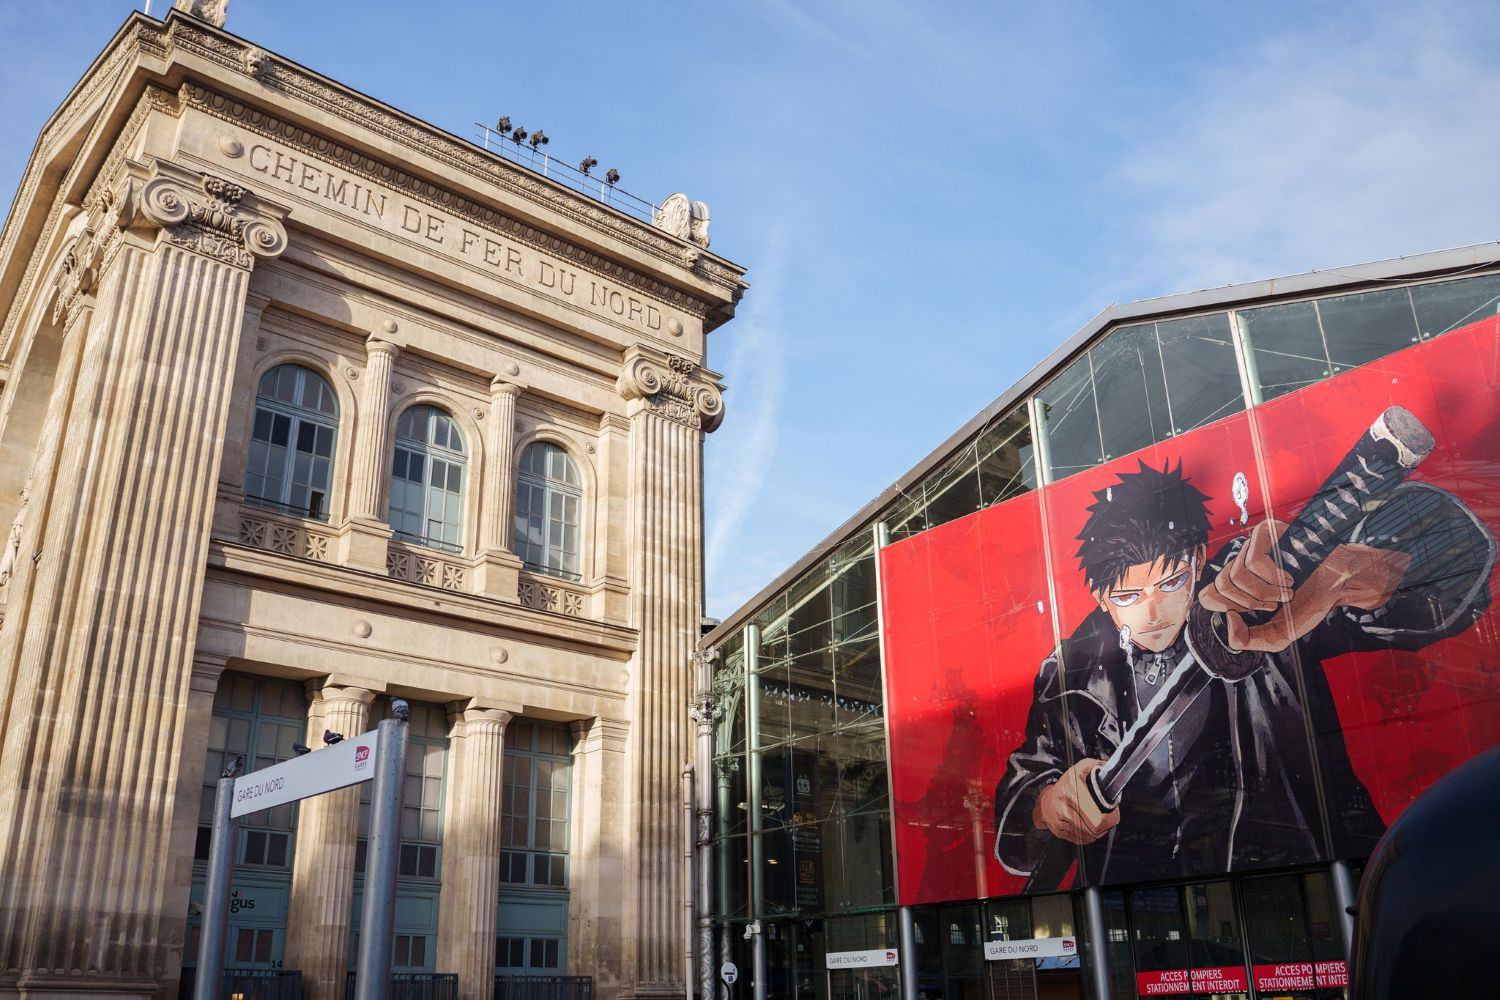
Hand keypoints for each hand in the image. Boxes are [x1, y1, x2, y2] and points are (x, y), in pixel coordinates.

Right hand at [1033, 758, 1118, 844]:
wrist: (1045, 800)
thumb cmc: (1065, 786)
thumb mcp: (1079, 770)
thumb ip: (1095, 766)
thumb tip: (1109, 767)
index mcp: (1071, 790)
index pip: (1097, 815)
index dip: (1110, 818)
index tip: (1113, 814)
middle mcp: (1063, 806)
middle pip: (1094, 828)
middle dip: (1106, 827)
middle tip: (1109, 820)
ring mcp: (1059, 820)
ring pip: (1088, 836)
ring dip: (1098, 833)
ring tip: (1100, 824)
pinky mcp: (1058, 831)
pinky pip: (1080, 840)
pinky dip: (1088, 837)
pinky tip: (1090, 829)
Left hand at [1199, 518, 1409, 652]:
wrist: (1341, 582)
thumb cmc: (1310, 602)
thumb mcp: (1278, 634)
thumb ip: (1248, 640)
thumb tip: (1226, 620)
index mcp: (1238, 584)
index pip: (1205, 595)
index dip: (1226, 608)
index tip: (1253, 611)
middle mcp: (1240, 561)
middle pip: (1220, 587)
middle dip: (1251, 603)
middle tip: (1275, 602)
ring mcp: (1251, 545)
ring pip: (1236, 576)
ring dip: (1266, 592)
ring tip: (1287, 591)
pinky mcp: (1265, 532)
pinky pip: (1253, 562)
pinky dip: (1273, 578)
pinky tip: (1289, 578)